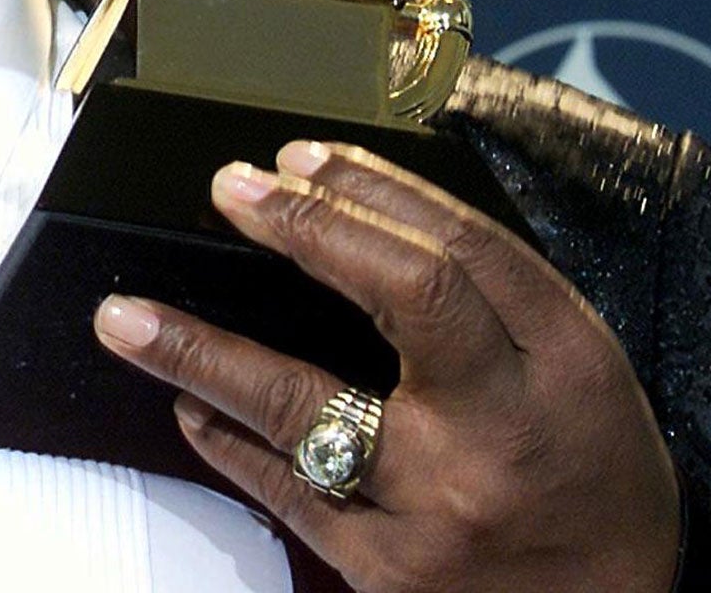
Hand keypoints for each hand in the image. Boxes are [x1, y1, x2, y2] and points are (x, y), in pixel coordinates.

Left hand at [93, 140, 679, 591]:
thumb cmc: (586, 472)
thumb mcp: (566, 365)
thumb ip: (479, 294)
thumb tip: (344, 206)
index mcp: (562, 361)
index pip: (463, 248)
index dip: (374, 190)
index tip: (297, 158)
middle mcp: (503, 425)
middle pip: (402, 296)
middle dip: (305, 228)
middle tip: (226, 188)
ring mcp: (441, 504)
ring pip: (303, 406)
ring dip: (200, 353)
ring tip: (124, 318)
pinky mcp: (391, 571)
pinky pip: (287, 491)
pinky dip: (228, 440)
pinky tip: (187, 405)